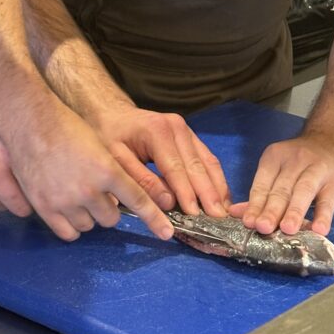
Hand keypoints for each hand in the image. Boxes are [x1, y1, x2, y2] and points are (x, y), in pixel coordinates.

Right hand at [0, 94, 32, 214]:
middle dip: (22, 200)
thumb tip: (42, 158)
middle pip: (19, 208)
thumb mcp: (0, 124)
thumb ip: (19, 145)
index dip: (38, 191)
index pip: (33, 192)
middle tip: (20, 185)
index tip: (40, 188)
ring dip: (1, 198)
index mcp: (4, 157)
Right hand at [0, 96, 175, 241]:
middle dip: (108, 208)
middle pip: (112, 218)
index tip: (166, 233)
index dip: (154, 219)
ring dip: (88, 215)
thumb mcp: (99, 145)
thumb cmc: (66, 127)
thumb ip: (112, 173)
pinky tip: (66, 208)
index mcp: (107, 169)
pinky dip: (71, 225)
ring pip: (90, 226)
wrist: (30, 121)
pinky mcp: (45, 208)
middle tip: (97, 192)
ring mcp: (66, 201)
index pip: (138, 201)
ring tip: (76, 194)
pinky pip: (68, 233)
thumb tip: (123, 198)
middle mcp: (89, 189)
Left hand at [95, 107, 230, 216]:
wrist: (114, 114)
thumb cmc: (110, 136)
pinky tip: (219, 198)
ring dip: (217, 188)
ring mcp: (187, 130)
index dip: (187, 193)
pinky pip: (207, 159)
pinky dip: (215, 179)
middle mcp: (177, 127)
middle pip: (197, 165)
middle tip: (217, 219)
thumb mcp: (116, 158)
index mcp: (157, 131)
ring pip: (208, 162)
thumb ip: (141, 180)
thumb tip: (168, 202)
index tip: (195, 216)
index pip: (176, 168)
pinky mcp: (191, 136)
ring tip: (223, 212)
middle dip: (208, 194)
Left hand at [228, 135, 333, 234]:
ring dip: (294, 212)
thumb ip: (260, 193)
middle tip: (263, 227)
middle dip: (271, 210)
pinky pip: (328, 201)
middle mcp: (294, 162)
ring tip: (287, 229)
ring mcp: (316, 170)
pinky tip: (319, 230)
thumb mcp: (276, 169)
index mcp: (274, 158)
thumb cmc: (298, 162)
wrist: (330, 142)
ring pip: (303, 192)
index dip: (255, 204)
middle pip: (281, 189)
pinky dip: (323, 215)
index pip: (262, 184)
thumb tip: (237, 213)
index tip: (249, 222)